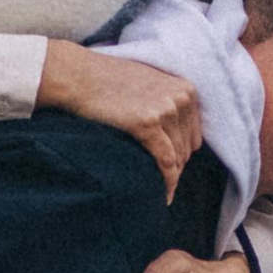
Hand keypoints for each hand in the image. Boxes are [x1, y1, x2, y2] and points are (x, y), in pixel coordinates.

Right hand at [36, 40, 202, 195]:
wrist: (79, 76)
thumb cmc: (107, 80)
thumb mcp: (149, 83)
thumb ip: (167, 102)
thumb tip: (174, 133)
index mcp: (185, 89)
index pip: (193, 134)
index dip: (181, 153)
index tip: (170, 167)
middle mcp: (181, 98)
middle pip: (187, 147)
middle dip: (176, 166)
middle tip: (159, 181)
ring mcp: (166, 110)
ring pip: (178, 158)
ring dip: (170, 176)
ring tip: (160, 191)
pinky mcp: (148, 124)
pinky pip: (166, 163)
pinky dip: (167, 183)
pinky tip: (165, 197)